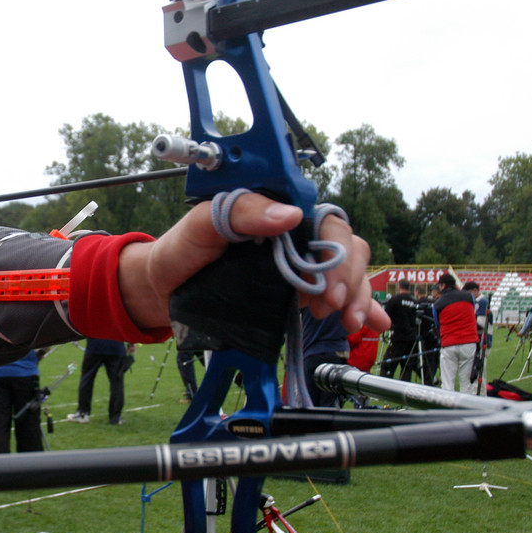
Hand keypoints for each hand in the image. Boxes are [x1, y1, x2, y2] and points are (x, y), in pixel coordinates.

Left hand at [118, 193, 388, 333]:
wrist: (161, 290)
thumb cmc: (180, 250)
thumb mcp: (201, 225)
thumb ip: (240, 212)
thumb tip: (289, 216)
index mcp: (275, 210)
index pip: (324, 221)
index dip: (333, 252)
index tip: (324, 286)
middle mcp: (293, 234)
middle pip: (343, 247)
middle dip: (348, 278)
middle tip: (333, 309)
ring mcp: (297, 263)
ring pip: (347, 270)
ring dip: (357, 295)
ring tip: (346, 322)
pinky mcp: (295, 290)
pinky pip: (337, 293)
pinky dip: (360, 305)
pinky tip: (369, 322)